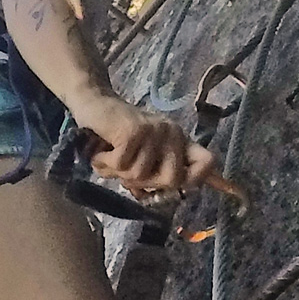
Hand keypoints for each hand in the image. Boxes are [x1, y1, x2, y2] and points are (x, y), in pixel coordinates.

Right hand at [70, 95, 216, 193]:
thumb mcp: (142, 157)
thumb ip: (158, 174)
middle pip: (171, 181)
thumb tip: (177, 194)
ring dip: (117, 172)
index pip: (206, 162)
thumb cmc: (116, 136)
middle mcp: (172, 133)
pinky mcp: (134, 131)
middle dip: (144, 184)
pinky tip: (101, 150)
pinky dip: (105, 163)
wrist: (92, 104)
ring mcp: (154, 131)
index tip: (182, 188)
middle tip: (126, 171)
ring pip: (140, 175)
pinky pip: (122, 165)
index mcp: (178, 140)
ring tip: (109, 156)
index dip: (198, 179)